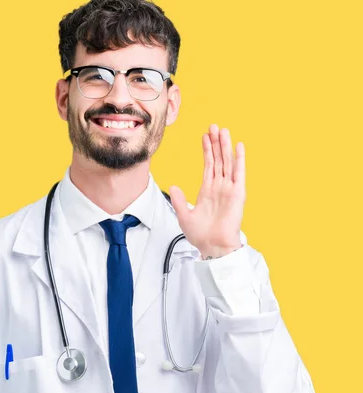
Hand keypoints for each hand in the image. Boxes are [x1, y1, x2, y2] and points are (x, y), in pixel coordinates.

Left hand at [169, 124, 245, 258]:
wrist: (213, 246)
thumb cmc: (201, 235)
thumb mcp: (184, 215)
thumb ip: (179, 200)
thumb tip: (173, 186)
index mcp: (207, 190)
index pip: (208, 165)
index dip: (207, 150)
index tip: (205, 136)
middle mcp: (219, 187)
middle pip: (218, 159)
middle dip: (216, 142)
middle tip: (214, 126)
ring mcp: (229, 189)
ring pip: (227, 162)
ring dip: (225, 146)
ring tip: (223, 130)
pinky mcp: (237, 194)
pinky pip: (239, 173)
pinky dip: (239, 159)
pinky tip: (238, 146)